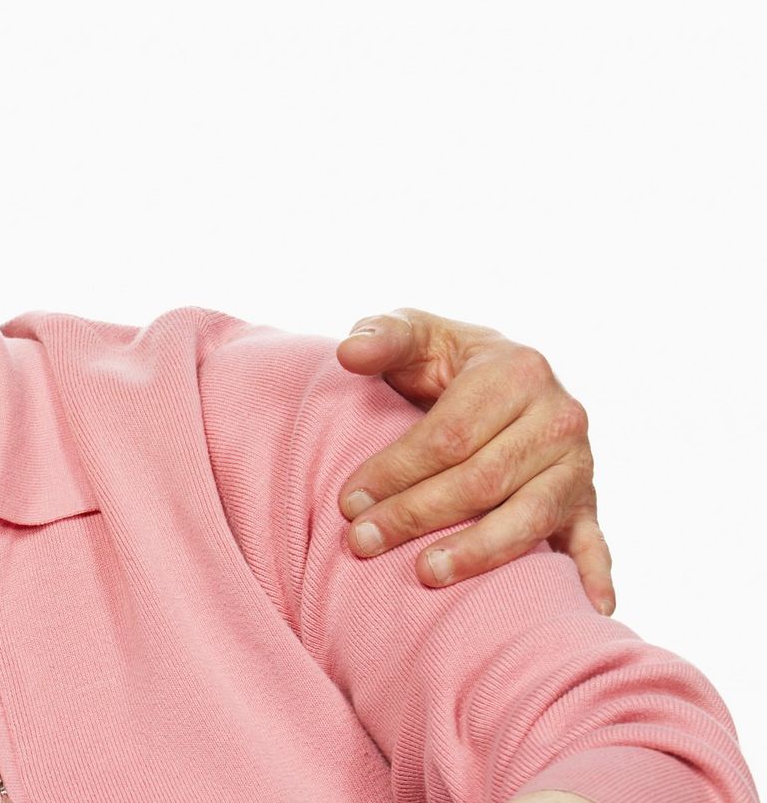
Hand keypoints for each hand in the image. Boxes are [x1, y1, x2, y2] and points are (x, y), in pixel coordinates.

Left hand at [333, 309, 612, 613]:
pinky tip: (586, 609)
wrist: (498, 376)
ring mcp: (579, 463)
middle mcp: (559, 415)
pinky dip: (591, 575)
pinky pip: (593, 541)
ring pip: (530, 516)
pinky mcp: (588, 500)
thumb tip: (349, 354)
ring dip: (479, 552)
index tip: (349, 500)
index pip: (450, 434)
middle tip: (364, 542)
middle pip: (484, 479)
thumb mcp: (414, 332)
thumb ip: (381, 335)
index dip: (396, 470)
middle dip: (418, 515)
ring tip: (426, 573)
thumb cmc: (443, 359)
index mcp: (518, 369)